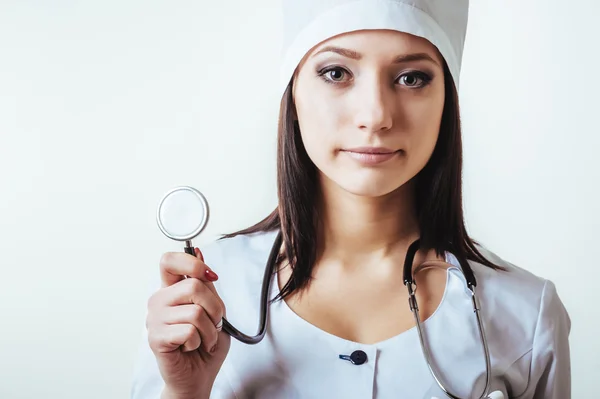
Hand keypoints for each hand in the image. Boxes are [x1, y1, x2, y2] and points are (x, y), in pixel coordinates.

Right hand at [146, 248, 230, 398]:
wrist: (198, 377)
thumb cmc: (205, 344)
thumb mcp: (213, 309)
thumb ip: (206, 285)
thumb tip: (199, 252)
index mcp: (171, 289)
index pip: (169, 260)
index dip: (192, 262)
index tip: (209, 275)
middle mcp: (159, 300)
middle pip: (193, 285)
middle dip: (216, 307)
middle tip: (213, 323)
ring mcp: (154, 319)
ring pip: (195, 311)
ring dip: (210, 329)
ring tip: (203, 338)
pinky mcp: (156, 338)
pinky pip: (189, 330)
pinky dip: (200, 341)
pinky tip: (192, 347)